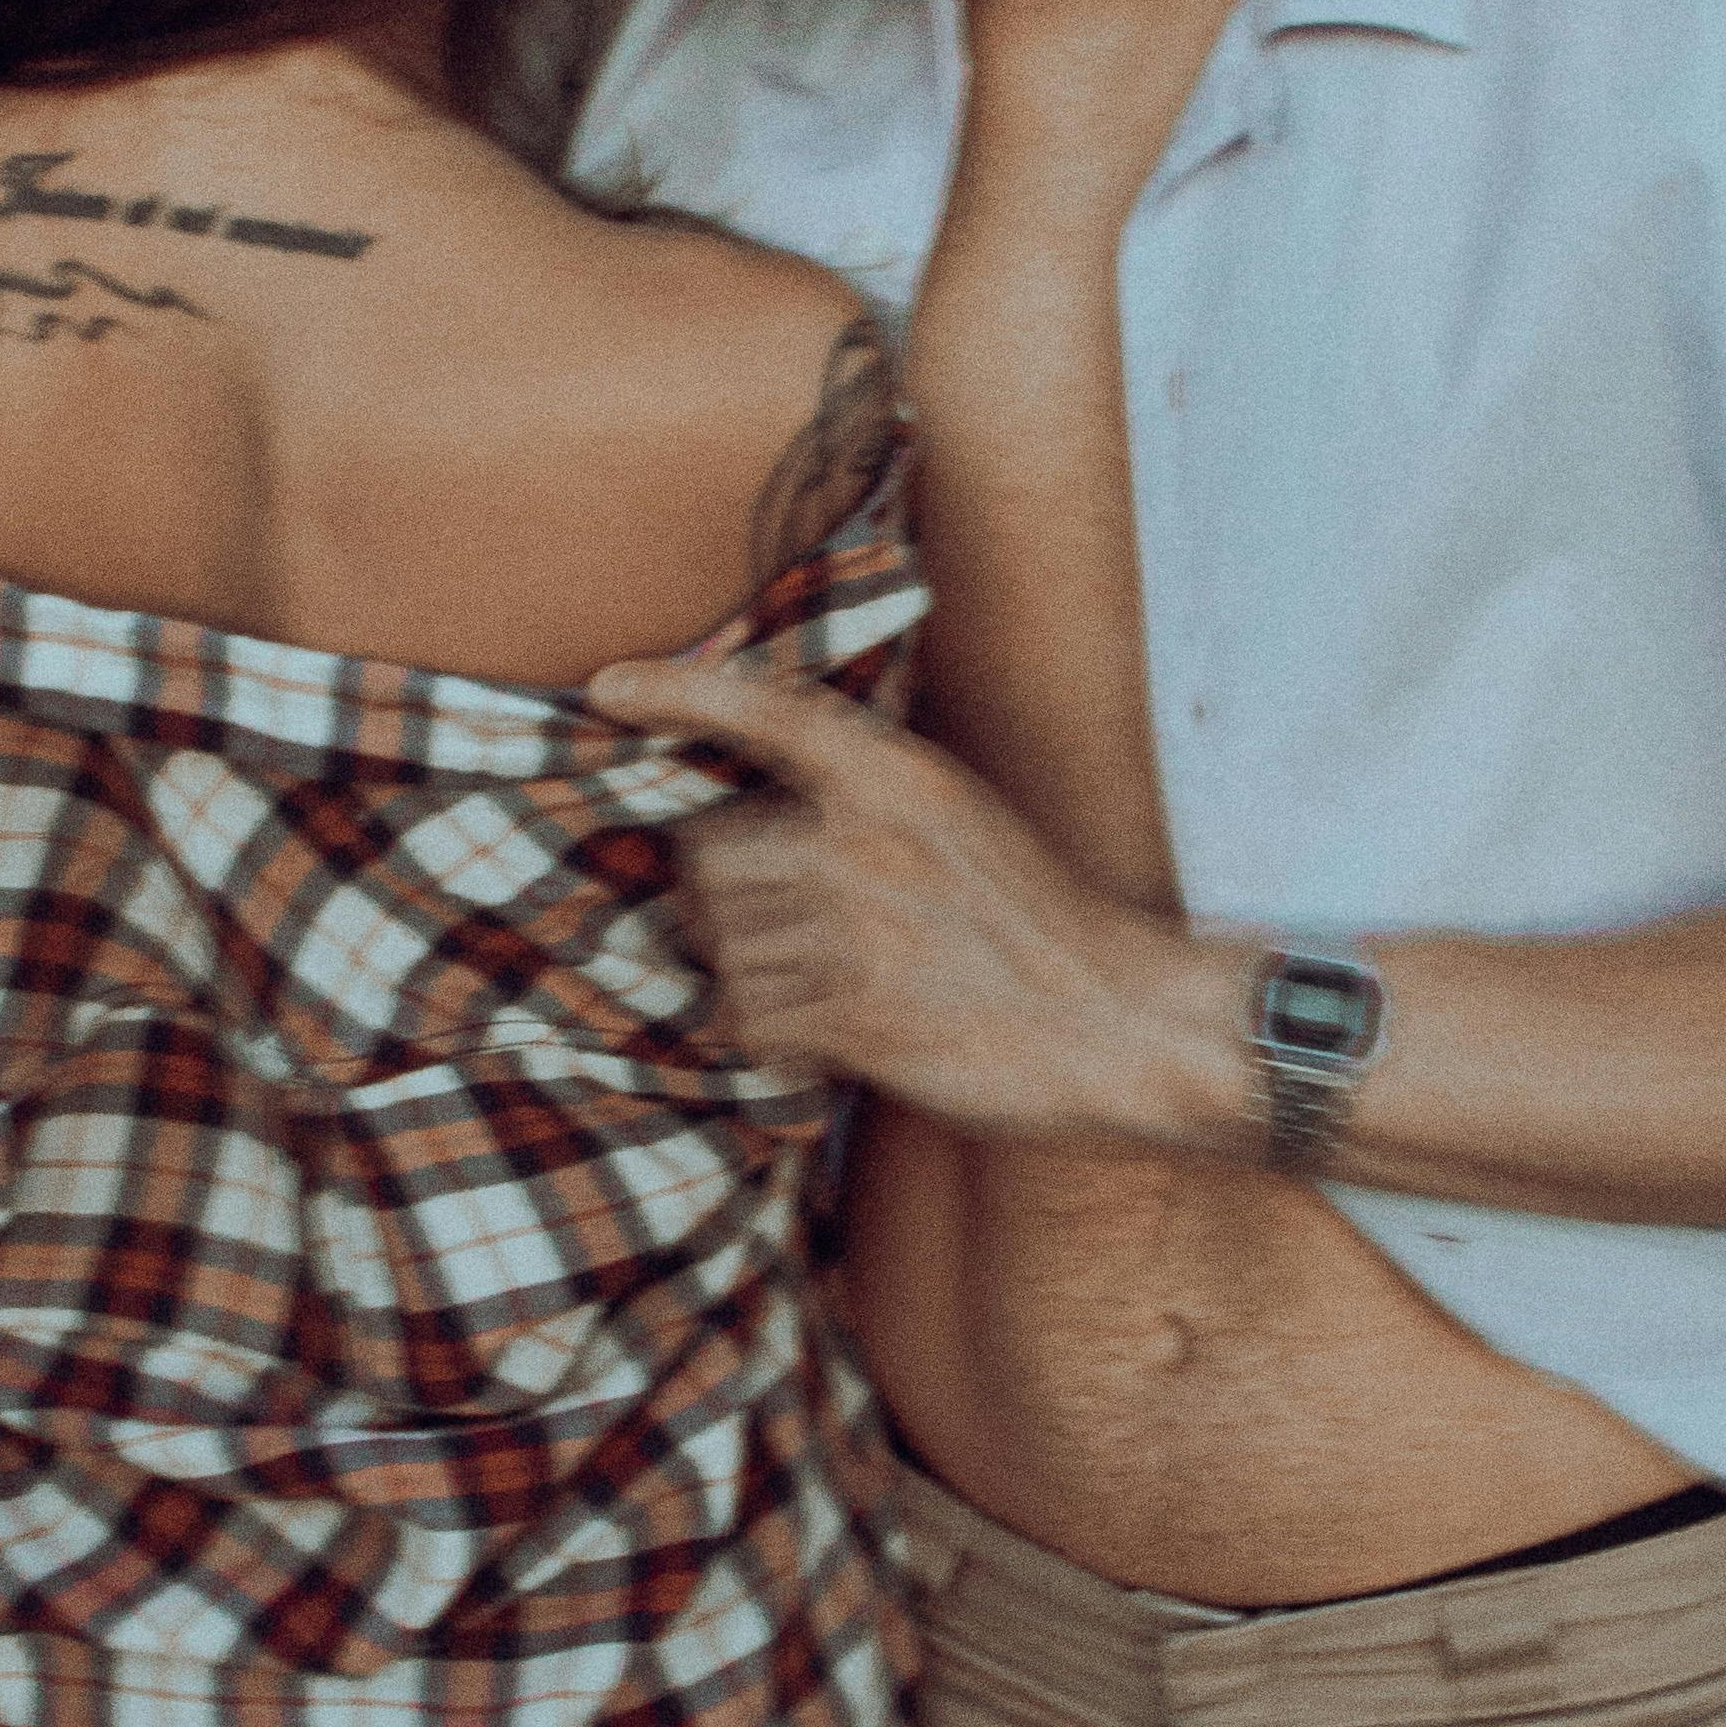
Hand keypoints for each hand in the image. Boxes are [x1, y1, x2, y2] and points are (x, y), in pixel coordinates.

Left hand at [586, 655, 1242, 1145]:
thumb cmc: (1032, 923)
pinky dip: (765, 1037)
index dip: (676, 692)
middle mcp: (869, 841)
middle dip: (721, 902)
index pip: (765, 710)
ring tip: (821, 988)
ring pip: (720, 949)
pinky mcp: (858, 1015)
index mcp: (898, 777)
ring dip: (746, 979)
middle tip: (782, 931)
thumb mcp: (958, 817)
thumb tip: (727, 834)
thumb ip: (860, 804)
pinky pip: (748, 1019)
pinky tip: (819, 1037)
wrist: (1116, 1023)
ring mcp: (860, 929)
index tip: (609, 689)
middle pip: (707, 858)